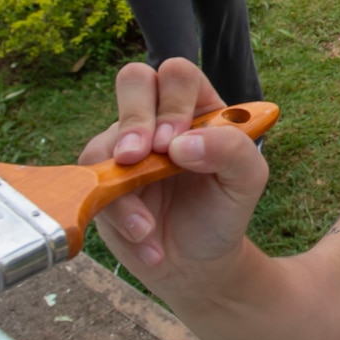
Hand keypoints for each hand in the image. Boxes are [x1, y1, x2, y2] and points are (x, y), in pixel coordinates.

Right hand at [85, 59, 270, 296]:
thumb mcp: (247, 181)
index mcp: (197, 108)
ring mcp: (125, 147)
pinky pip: (92, 185)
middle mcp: (158, 118)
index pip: (179, 76)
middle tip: (140, 157)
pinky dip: (119, 218)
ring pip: (104, 140)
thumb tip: (182, 143)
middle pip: (133, 80)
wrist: (196, 263)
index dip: (173, 102)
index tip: (175, 143)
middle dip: (134, 118)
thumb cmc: (222, 211)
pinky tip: (145, 241)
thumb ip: (233, 150)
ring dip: (123, 187)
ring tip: (147, 227)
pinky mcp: (102, 180)